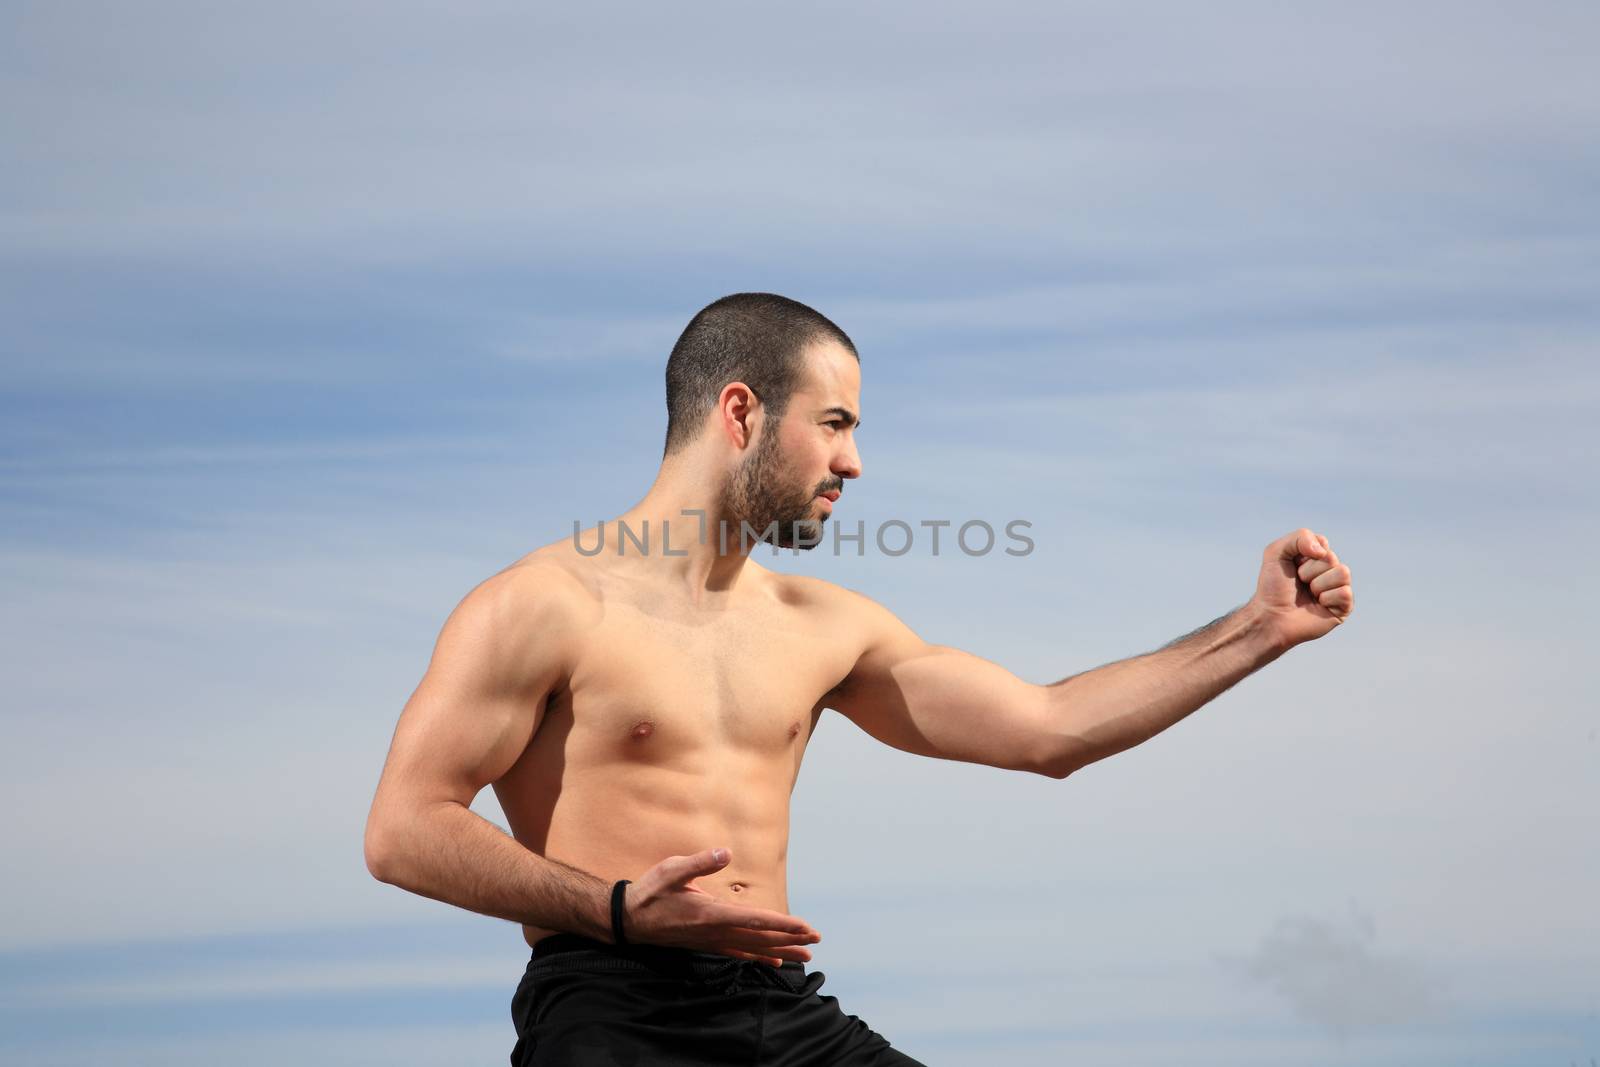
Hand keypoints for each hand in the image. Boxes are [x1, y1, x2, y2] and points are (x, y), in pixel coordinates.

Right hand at [623, 847, 821, 967]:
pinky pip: (739, 953)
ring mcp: (712, 941)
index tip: (804, 926)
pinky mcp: (707, 944)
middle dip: (790, 939)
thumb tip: (725, 852)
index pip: (754, 919)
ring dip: (780, 951)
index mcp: (710, 913)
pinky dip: (759, 957)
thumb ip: (699, 862)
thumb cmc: (650, 892)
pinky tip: (774, 961)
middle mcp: (715, 931)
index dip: (782, 924)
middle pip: (760, 938)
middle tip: (816, 939)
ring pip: (753, 949)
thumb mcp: (671, 870)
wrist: (629, 919)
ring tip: (805, 955)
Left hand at [1251, 527, 1353, 648]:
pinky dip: (1327, 598)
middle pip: (1331, 558)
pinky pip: (1345, 593)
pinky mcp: (1344, 607)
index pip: (1322, 543)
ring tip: (1309, 594)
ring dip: (1318, 584)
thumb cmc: (1272, 587)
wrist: (1271, 616)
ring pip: (1343, 573)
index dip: (1305, 554)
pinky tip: (1318, 606)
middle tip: (1299, 583)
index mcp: (1315, 558)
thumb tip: (1323, 550)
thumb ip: (1299, 537)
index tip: (1292, 566)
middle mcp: (1328, 571)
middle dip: (1308, 571)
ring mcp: (1337, 588)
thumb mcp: (1276, 553)